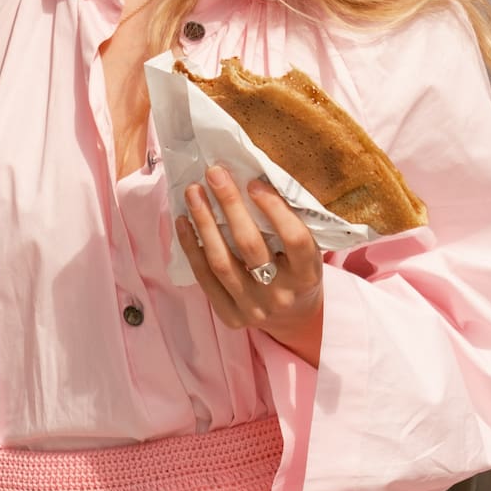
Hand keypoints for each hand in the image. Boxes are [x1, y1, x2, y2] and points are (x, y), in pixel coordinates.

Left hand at [176, 167, 323, 366]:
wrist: (294, 317)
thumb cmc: (298, 268)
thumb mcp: (306, 249)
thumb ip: (288, 221)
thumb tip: (251, 176)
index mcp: (307, 273)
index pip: (294, 238)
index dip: (274, 209)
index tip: (253, 182)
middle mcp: (281, 294)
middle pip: (251, 246)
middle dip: (230, 205)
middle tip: (214, 173)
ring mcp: (254, 309)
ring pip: (222, 263)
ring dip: (204, 223)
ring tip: (193, 192)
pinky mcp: (231, 316)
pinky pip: (205, 280)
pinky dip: (192, 248)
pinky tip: (183, 222)